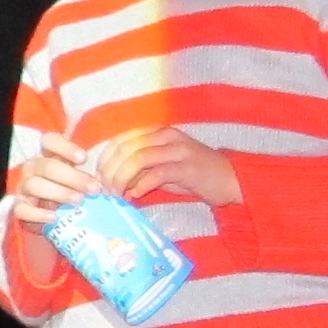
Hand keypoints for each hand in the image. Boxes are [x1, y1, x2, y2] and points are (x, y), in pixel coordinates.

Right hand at [7, 137, 103, 228]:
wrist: (58, 221)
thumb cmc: (72, 194)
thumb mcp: (81, 180)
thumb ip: (88, 174)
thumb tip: (106, 176)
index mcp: (48, 156)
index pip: (49, 141)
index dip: (64, 147)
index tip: (83, 159)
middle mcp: (33, 169)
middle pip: (47, 166)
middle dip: (72, 177)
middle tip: (93, 189)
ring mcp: (24, 188)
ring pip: (34, 185)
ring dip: (59, 192)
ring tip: (79, 201)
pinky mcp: (19, 208)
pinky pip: (22, 209)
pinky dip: (38, 214)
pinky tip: (54, 217)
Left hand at [92, 125, 241, 206]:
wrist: (229, 179)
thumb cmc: (192, 175)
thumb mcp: (160, 168)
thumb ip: (137, 170)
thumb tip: (111, 182)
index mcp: (156, 132)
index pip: (120, 139)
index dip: (104, 159)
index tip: (97, 179)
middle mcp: (165, 135)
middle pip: (125, 148)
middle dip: (108, 171)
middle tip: (104, 191)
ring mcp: (177, 149)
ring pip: (137, 159)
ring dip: (121, 179)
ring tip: (117, 195)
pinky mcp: (186, 167)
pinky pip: (156, 173)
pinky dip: (140, 186)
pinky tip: (135, 196)